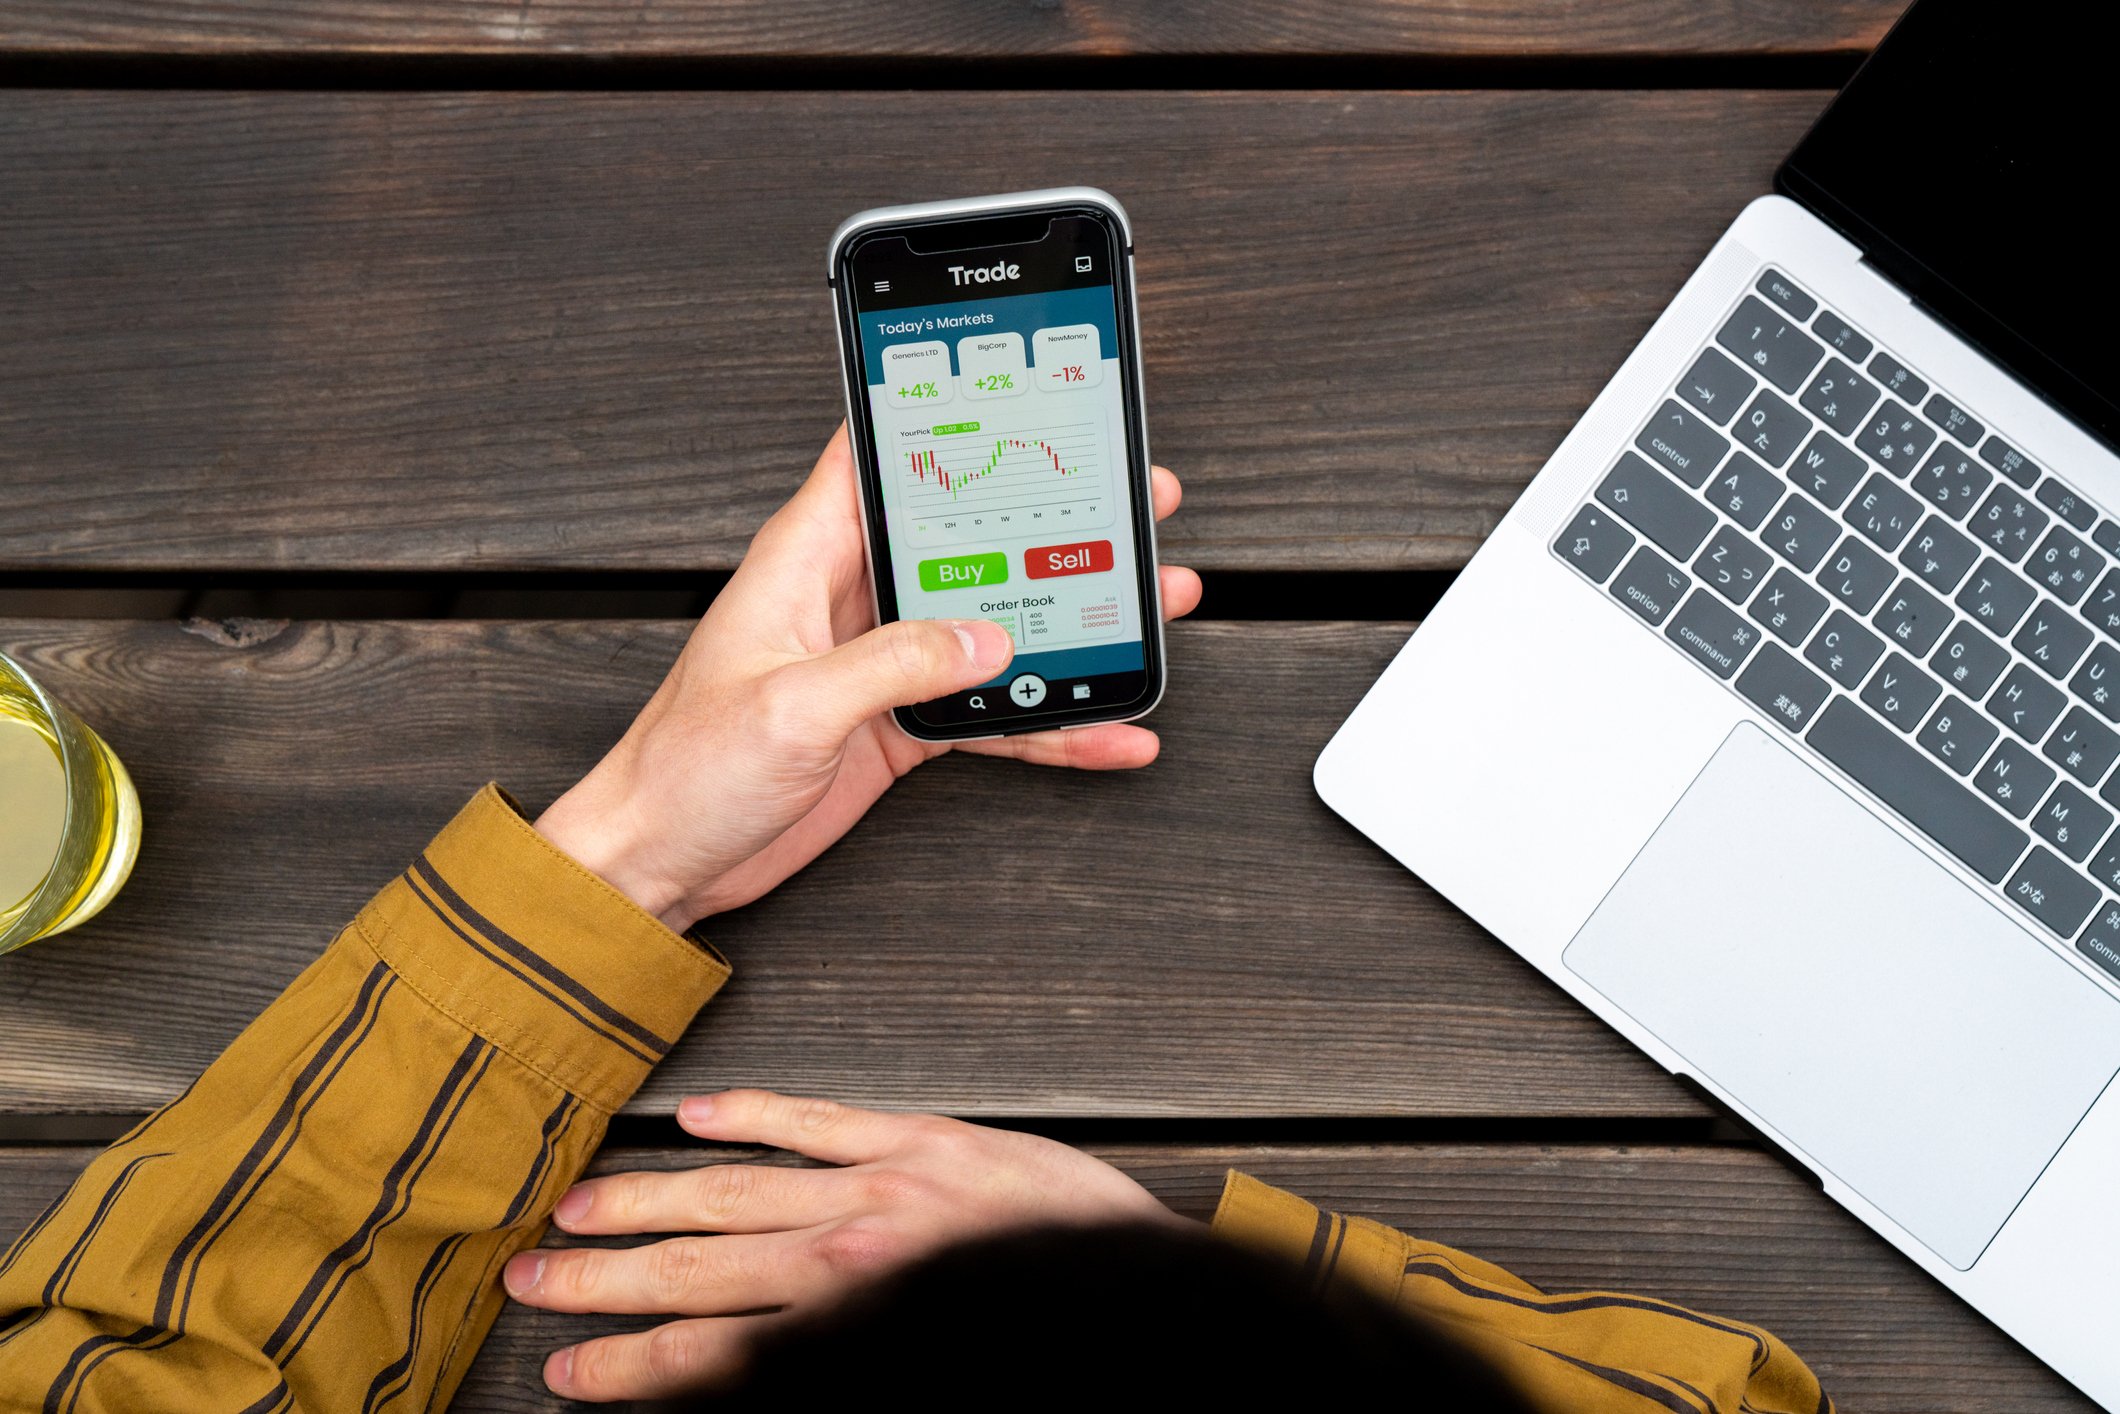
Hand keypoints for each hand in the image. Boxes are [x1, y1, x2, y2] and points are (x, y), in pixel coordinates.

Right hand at [503, 1089, 1187, 1400]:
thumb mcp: (912, 1368)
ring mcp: (881, 1190)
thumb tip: (734, 1380)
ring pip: (732, 1196)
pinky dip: (751, 1115)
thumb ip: (822, 1364)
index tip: (568, 1371)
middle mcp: (850, 1259)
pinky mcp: (921, 1141)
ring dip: (644, 1205)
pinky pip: (817, 1121)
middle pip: (696, 1273)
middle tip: (529, 1281)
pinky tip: (694, 1117)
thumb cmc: (1035, 1323)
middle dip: (603, 1282)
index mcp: (853, 1324)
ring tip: (574, 1208)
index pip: (706, 1357)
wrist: (1138, 1296)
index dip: (625, 1367)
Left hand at [534, 426, 1200, 928]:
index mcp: (806, 558)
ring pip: (995, 625)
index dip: (948, 419)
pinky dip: (1049, 725)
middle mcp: (849, 599)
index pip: (879, 457)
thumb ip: (893, 663)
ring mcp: (880, 662)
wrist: (658, 861)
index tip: (1027, 394)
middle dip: (1055, 520)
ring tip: (1154, 604)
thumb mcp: (790, 706)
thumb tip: (988, 639)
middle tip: (1134, 499)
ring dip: (1072, 622)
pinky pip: (990, 712)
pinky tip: (1105, 731)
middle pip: (968, 538)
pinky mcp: (896, 725)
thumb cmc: (685, 769)